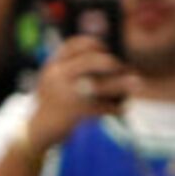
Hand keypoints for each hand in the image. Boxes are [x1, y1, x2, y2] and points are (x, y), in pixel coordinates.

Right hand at [22, 32, 129, 152]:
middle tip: (122, 67)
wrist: (37, 132)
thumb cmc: (52, 104)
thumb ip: (71, 68)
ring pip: (100, 85)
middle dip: (111, 62)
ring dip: (121, 84)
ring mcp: (66, 94)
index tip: (106, 48)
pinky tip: (122, 108)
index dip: (93, 43)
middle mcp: (57, 76)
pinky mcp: (74, 112)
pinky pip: (101, 107)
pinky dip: (114, 108)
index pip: (73, 44)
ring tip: (137, 83)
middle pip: (90, 61)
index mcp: (52, 65)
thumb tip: (108, 59)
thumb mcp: (53, 81)